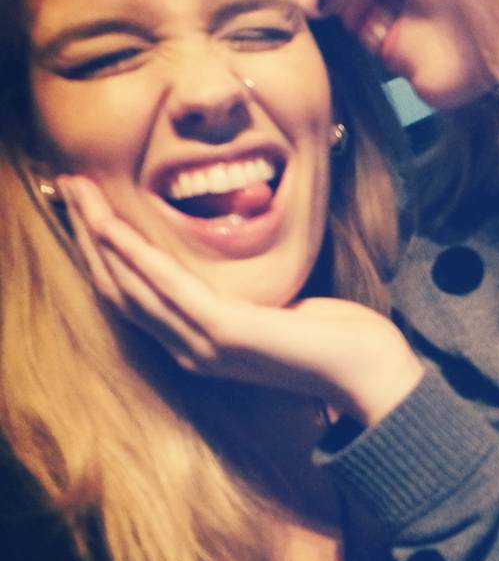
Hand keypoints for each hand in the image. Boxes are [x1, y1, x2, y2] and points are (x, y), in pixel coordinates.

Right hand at [59, 175, 423, 425]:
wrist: (369, 374)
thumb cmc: (334, 339)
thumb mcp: (280, 309)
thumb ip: (249, 298)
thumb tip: (240, 277)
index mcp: (200, 342)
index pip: (134, 297)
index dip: (104, 253)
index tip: (89, 208)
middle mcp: (191, 349)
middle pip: (119, 289)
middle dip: (89, 235)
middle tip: (68, 186)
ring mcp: (204, 345)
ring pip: (132, 287)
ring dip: (101, 236)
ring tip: (80, 192)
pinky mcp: (226, 333)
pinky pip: (170, 288)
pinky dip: (139, 256)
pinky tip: (116, 227)